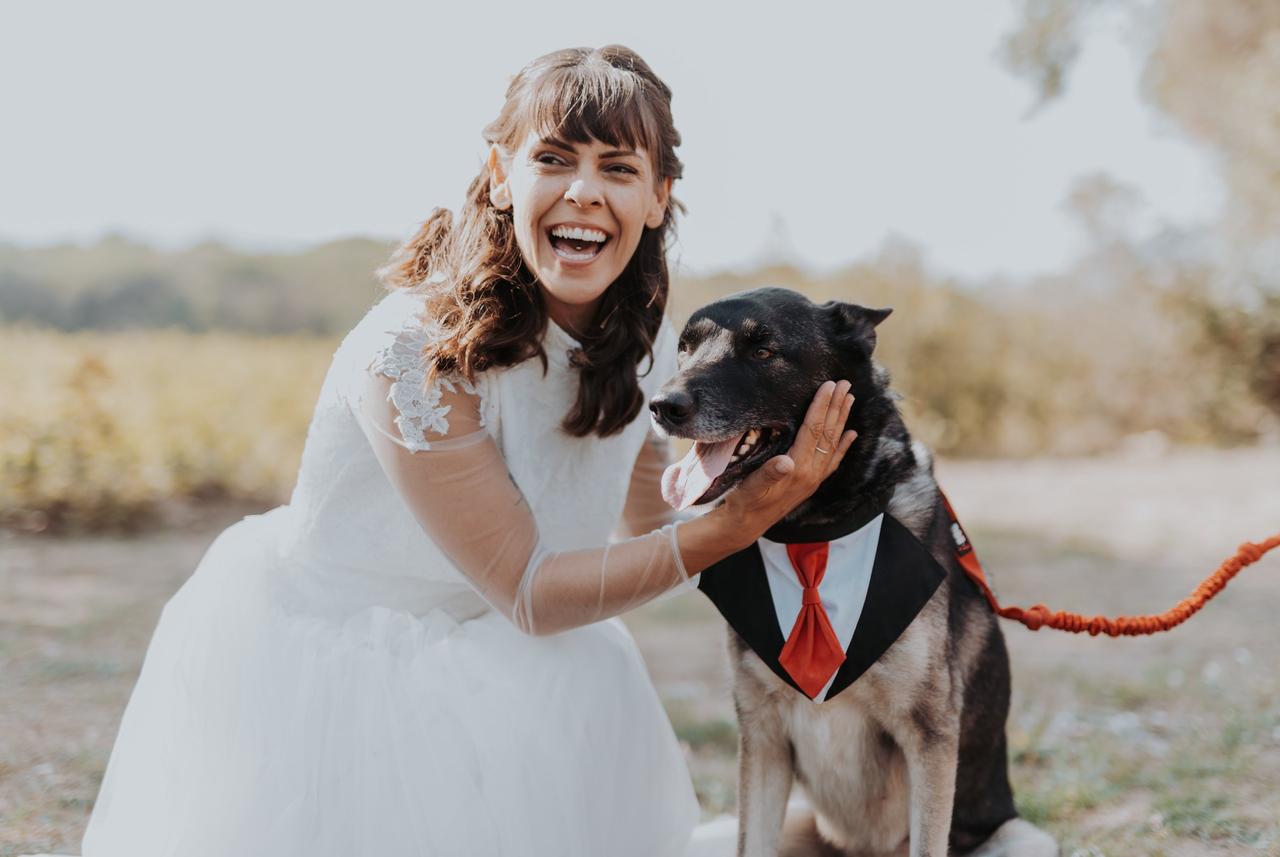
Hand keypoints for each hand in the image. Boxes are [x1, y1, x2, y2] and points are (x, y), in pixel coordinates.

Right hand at [716, 380, 856, 546]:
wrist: (745, 526)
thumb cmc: (744, 503)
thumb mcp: (751, 487)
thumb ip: (769, 474)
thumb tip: (786, 462)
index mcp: (798, 470)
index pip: (814, 430)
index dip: (822, 406)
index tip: (830, 385)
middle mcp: (811, 474)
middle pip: (828, 433)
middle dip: (837, 407)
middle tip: (846, 384)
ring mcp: (814, 479)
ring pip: (833, 443)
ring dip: (842, 420)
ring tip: (850, 399)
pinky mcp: (811, 483)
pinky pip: (833, 460)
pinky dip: (843, 445)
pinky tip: (851, 435)